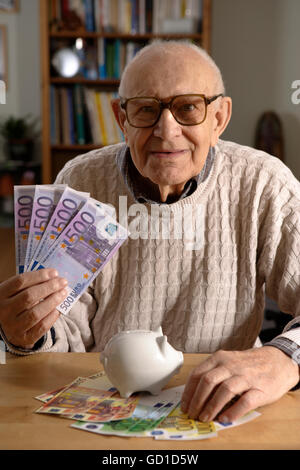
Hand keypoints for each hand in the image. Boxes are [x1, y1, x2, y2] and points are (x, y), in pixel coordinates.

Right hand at [0, 269, 67, 349]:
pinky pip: (41, 326)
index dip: (39, 276)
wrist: (8, 328)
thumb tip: (54, 277)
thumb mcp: (15, 292)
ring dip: (53, 301)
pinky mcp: (23, 338)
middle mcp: (4, 311)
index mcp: (0, 294)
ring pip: (36, 313)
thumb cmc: (15, 304)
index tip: (54, 272)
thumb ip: (30, 285)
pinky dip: (52, 316)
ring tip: (63, 293)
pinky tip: (59, 308)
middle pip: (29, 296)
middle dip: (49, 287)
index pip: (20, 281)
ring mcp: (12, 326)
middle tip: (63, 282)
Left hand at [181, 346, 299, 422]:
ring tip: (205, 418)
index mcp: (220, 358)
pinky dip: (233, 411)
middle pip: (208, 381)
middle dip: (197, 400)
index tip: (184, 405)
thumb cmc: (248, 364)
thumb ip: (213, 372)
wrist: (278, 361)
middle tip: (192, 414)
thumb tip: (194, 394)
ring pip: (224, 390)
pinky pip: (245, 401)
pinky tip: (225, 419)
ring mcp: (246, 376)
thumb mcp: (228, 361)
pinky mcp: (260, 389)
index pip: (198, 373)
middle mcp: (231, 365)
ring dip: (212, 407)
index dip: (188, 392)